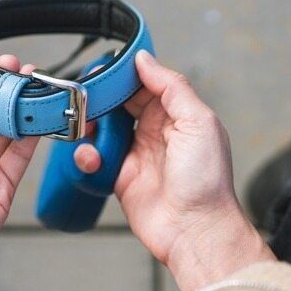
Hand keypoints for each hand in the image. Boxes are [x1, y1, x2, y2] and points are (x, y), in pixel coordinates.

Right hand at [74, 50, 273, 290]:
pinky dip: (87, 156)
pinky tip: (93, 159)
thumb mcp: (198, 122)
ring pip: (103, 129)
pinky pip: (95, 158)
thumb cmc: (207, 182)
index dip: (123, 75)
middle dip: (101, 98)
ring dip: (90, 127)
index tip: (103, 68)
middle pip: (119, 104)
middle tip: (84, 96)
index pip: (145, 84)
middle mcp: (156, 132)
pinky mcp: (119, 178)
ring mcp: (136, 155)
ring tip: (86, 129)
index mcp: (177, 115)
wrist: (195, 230)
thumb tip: (145, 60)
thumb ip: (172, 87)